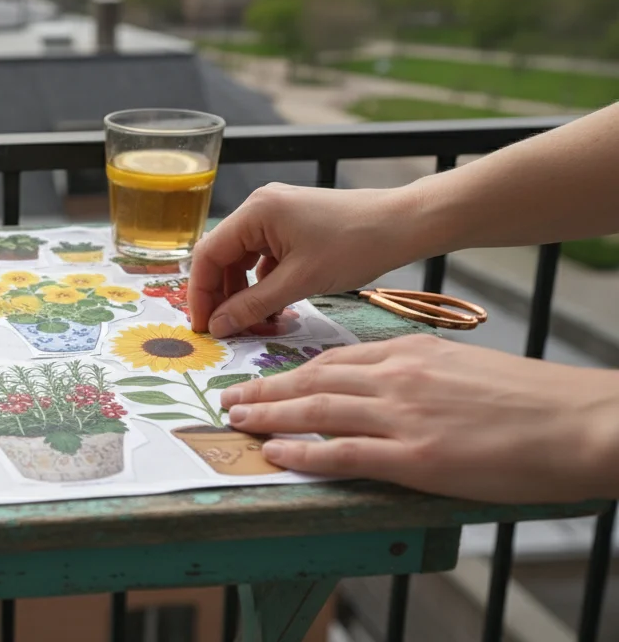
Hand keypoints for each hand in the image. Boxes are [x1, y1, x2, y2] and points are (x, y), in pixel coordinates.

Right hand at [188, 184, 437, 336]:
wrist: (404, 224)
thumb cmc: (355, 246)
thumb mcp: (300, 281)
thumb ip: (253, 306)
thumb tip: (218, 327)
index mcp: (255, 212)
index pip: (208, 255)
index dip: (201, 294)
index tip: (204, 328)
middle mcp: (259, 207)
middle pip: (223, 257)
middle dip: (223, 296)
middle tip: (225, 331)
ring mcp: (276, 214)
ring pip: (243, 260)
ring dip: (244, 293)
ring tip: (255, 324)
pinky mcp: (292, 225)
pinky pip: (264, 258)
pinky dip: (264, 284)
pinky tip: (274, 309)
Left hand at [220, 335, 618, 503]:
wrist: (581, 421)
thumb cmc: (532, 400)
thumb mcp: (466, 369)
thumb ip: (420, 375)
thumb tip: (388, 391)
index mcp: (412, 353)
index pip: (335, 358)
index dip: (292, 370)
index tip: (265, 378)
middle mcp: (399, 378)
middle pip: (313, 380)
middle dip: (265, 389)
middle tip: (231, 398)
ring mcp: (404, 417)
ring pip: (317, 410)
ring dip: (269, 416)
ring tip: (237, 420)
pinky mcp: (416, 458)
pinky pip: (343, 453)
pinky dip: (303, 453)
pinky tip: (276, 454)